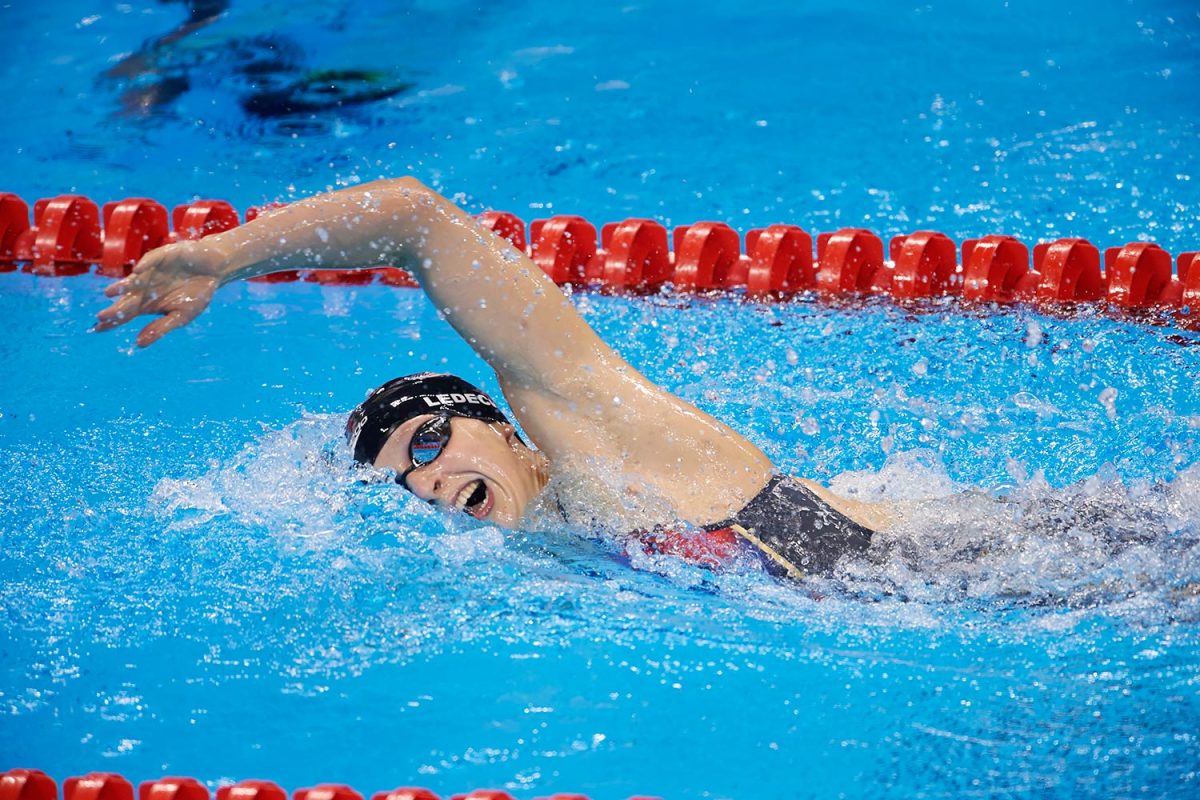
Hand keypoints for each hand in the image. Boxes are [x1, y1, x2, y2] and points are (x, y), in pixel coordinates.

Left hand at [94, 239, 228, 346]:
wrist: (214, 270)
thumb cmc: (198, 293)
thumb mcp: (181, 316)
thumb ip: (160, 328)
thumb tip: (139, 344)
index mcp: (148, 303)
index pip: (126, 314)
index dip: (113, 321)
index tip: (98, 329)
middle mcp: (145, 288)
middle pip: (126, 300)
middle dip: (115, 308)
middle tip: (101, 316)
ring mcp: (152, 272)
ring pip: (134, 280)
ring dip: (123, 286)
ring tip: (110, 293)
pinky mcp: (162, 256)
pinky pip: (151, 260)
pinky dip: (145, 265)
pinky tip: (137, 271)